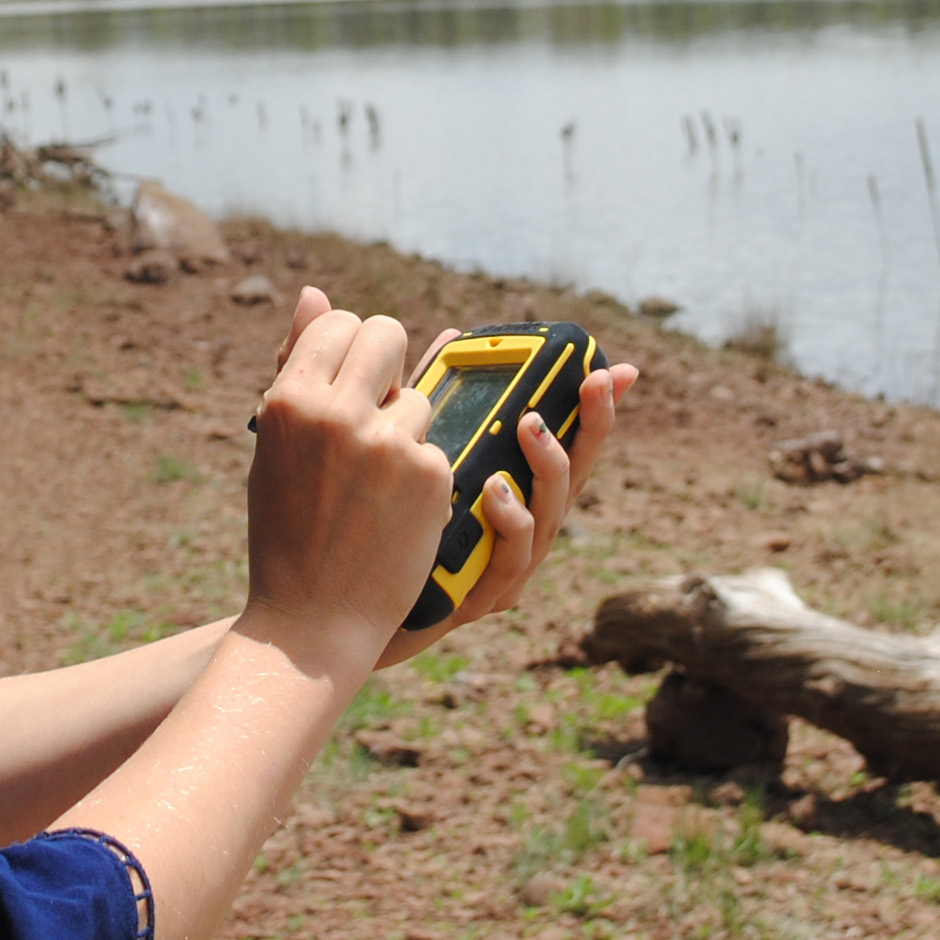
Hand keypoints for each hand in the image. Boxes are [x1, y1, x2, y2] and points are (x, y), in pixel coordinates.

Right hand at [238, 291, 454, 680]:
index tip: (351, 374)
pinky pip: (437, 445)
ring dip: (406, 427)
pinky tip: (395, 512)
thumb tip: (312, 290)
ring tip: (374, 482)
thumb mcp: (277, 445)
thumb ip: (298, 365)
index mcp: (287, 402)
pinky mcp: (430, 475)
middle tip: (379, 398)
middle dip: (391, 358)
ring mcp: (386, 443)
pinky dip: (422, 474)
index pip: (336, 323)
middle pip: (387, 333)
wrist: (311, 619)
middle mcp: (336, 413)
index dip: (350, 345)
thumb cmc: (286, 529)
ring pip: (419, 396)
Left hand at [376, 350, 637, 666]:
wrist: (324, 608)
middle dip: (594, 427)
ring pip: (550, 518)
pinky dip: (509, 524)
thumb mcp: (399, 448)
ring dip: (547, 467)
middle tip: (595, 382)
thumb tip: (451, 332)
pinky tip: (494, 490)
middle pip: (573, 477)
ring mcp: (500, 567)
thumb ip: (426, 394)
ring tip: (530, 424)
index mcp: (504, 487)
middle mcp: (514, 528)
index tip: (616, 368)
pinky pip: (509, 562)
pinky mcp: (475, 599)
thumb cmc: (368, 526)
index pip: (560, 443)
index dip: (592, 410)